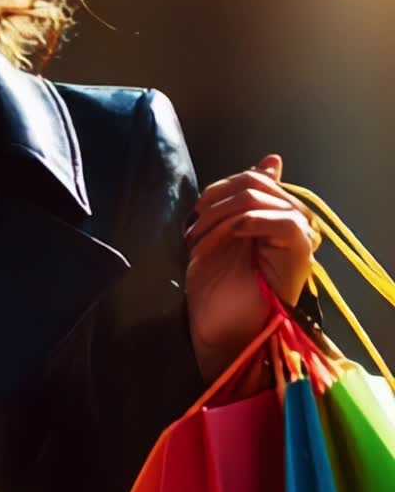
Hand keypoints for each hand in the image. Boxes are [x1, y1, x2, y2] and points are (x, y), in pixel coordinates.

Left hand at [184, 153, 321, 383]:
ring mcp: (301, 233)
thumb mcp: (222, 234)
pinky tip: (217, 248)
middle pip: (251, 183)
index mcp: (278, 213)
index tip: (193, 218)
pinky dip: (236, 228)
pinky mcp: (300, 248)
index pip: (251, 177)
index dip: (215, 192)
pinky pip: (273, 218)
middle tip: (191, 235)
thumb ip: (241, 199)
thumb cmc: (220, 289)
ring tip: (198, 246)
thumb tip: (273, 159)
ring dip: (216, 220)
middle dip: (212, 206)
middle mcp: (295, 219)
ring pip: (255, 197)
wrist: (224, 333)